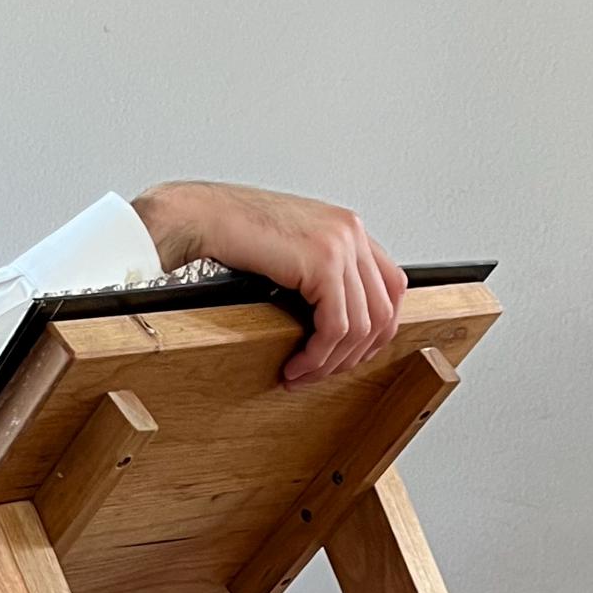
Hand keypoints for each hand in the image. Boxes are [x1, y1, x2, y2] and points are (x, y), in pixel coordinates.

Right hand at [129, 179, 405, 386]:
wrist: (201, 218)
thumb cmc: (233, 236)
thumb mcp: (291, 254)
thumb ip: (321, 277)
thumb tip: (341, 325)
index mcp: (348, 227)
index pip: (392, 289)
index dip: (376, 332)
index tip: (345, 356)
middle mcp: (351, 232)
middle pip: (383, 311)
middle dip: (355, 355)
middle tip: (321, 373)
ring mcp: (341, 244)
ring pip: (362, 326)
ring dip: (331, 362)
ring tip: (302, 374)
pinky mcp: (323, 262)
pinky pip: (336, 328)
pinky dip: (318, 356)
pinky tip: (296, 366)